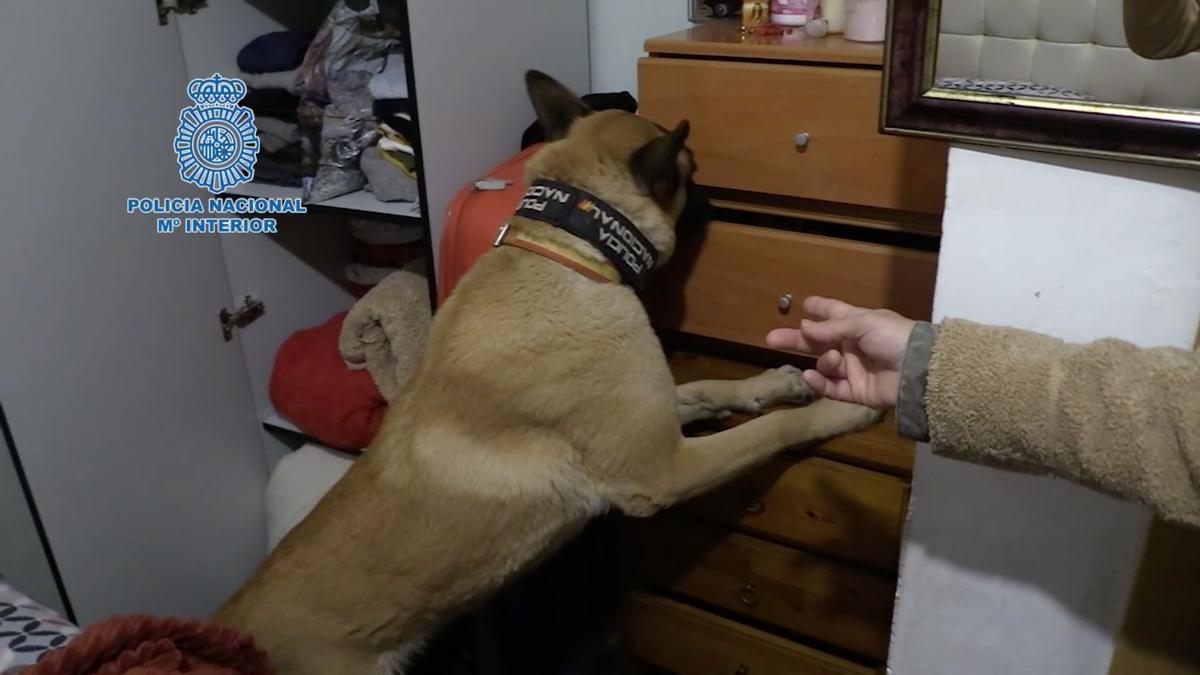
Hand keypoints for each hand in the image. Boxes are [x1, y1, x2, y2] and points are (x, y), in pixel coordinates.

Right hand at [765, 296, 915, 408]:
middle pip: (819, 342)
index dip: (821, 308)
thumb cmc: (894, 337)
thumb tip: (804, 327)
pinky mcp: (855, 392)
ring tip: (832, 359)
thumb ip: (831, 328)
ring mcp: (853, 370)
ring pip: (825, 365)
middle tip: (771, 338)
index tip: (804, 303)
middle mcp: (853, 346)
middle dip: (796, 339)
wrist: (918, 369)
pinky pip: (831, 388)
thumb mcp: (863, 323)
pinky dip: (819, 383)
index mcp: (858, 324)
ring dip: (823, 361)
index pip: (835, 314)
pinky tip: (810, 376)